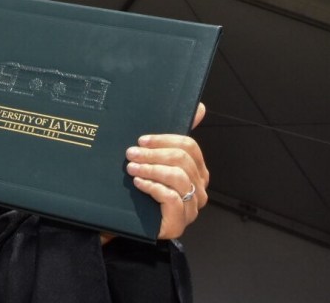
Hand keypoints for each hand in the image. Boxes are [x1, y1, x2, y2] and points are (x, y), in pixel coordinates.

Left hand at [125, 102, 209, 239]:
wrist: (128, 221)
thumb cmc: (142, 187)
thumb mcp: (155, 160)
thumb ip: (172, 138)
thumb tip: (200, 107)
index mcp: (197, 171)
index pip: (189, 147)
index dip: (164, 140)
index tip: (141, 140)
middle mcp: (199, 189)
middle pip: (182, 161)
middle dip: (154, 155)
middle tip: (131, 154)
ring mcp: (191, 208)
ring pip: (179, 178)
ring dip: (151, 170)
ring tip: (131, 169)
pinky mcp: (179, 222)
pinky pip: (172, 199)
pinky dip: (154, 187)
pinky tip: (139, 184)